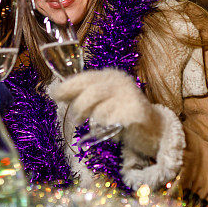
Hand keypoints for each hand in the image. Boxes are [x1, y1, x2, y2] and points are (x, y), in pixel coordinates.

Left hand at [51, 69, 184, 188]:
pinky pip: (111, 123)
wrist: (153, 130)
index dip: (68, 86)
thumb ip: (84, 95)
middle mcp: (120, 82)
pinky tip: (113, 129)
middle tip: (75, 119)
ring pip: (99, 109)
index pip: (85, 77)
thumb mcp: (103, 99)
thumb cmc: (121, 114)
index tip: (54, 94)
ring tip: (96, 125)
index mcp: (110, 76)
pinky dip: (107, 129)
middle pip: (90, 92)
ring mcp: (129, 96)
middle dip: (78, 107)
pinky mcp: (135, 113)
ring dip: (94, 120)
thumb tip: (56, 92)